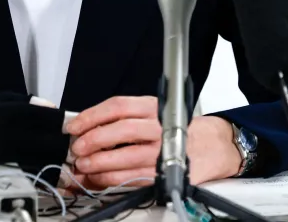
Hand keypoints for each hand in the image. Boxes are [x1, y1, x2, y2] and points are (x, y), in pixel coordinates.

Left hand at [64, 96, 242, 189]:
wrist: (213, 146)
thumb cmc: (178, 128)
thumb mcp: (153, 113)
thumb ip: (122, 119)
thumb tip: (85, 130)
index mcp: (153, 107)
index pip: (117, 107)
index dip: (91, 116)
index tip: (74, 126)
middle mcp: (159, 127)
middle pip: (120, 130)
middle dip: (93, 139)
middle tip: (77, 148)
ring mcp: (164, 151)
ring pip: (126, 157)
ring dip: (99, 163)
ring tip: (84, 165)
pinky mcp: (166, 172)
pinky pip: (134, 177)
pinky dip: (112, 179)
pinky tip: (100, 178)